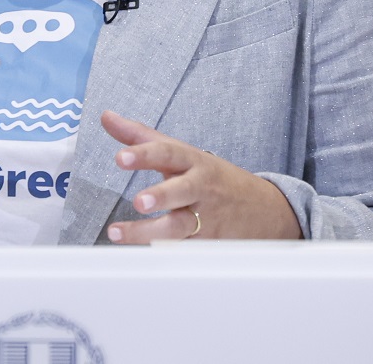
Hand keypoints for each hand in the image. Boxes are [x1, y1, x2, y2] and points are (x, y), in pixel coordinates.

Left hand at [100, 111, 301, 242]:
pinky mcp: (208, 244)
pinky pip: (184, 249)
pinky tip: (145, 256)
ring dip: (149, 232)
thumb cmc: (211, 176)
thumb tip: (106, 117)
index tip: (121, 157)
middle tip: (139, 201)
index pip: (168, 153)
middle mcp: (200, 187)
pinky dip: (166, 253)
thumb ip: (140, 136)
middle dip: (161, 195)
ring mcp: (206, 217)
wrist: (266, 210)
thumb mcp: (181, 152)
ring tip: (119, 233)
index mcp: (192, 161)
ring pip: (179, 226)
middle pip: (182, 190)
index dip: (144, 154)